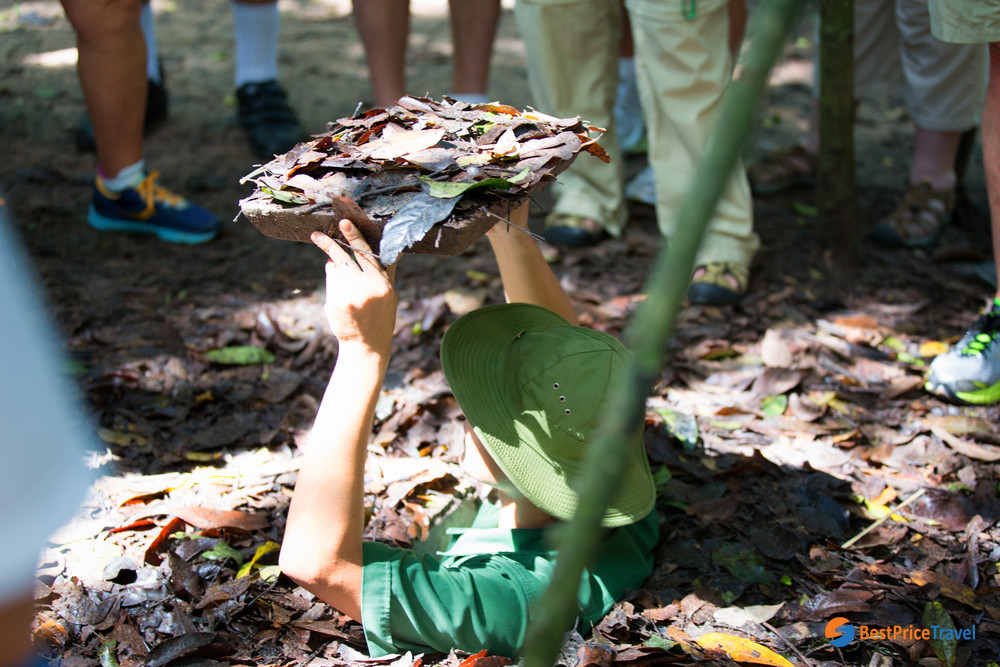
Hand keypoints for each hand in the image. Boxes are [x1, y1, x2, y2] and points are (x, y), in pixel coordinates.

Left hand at [311, 220, 396, 354]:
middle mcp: (367, 288)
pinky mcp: (337, 303)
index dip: (354, 237)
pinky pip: (330, 281)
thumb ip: (389, 270)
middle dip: (331, 243)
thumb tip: (398, 248)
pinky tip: (340, 289)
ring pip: (336, 269)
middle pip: (346, 258)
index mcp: (382, 283)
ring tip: (334, 262)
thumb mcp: (390, 293)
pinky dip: (332, 278)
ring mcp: (350, 296)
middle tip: (317, 234)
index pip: (367, 253)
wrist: (367, 345)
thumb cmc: (380, 316)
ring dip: (335, 265)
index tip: (344, 223)